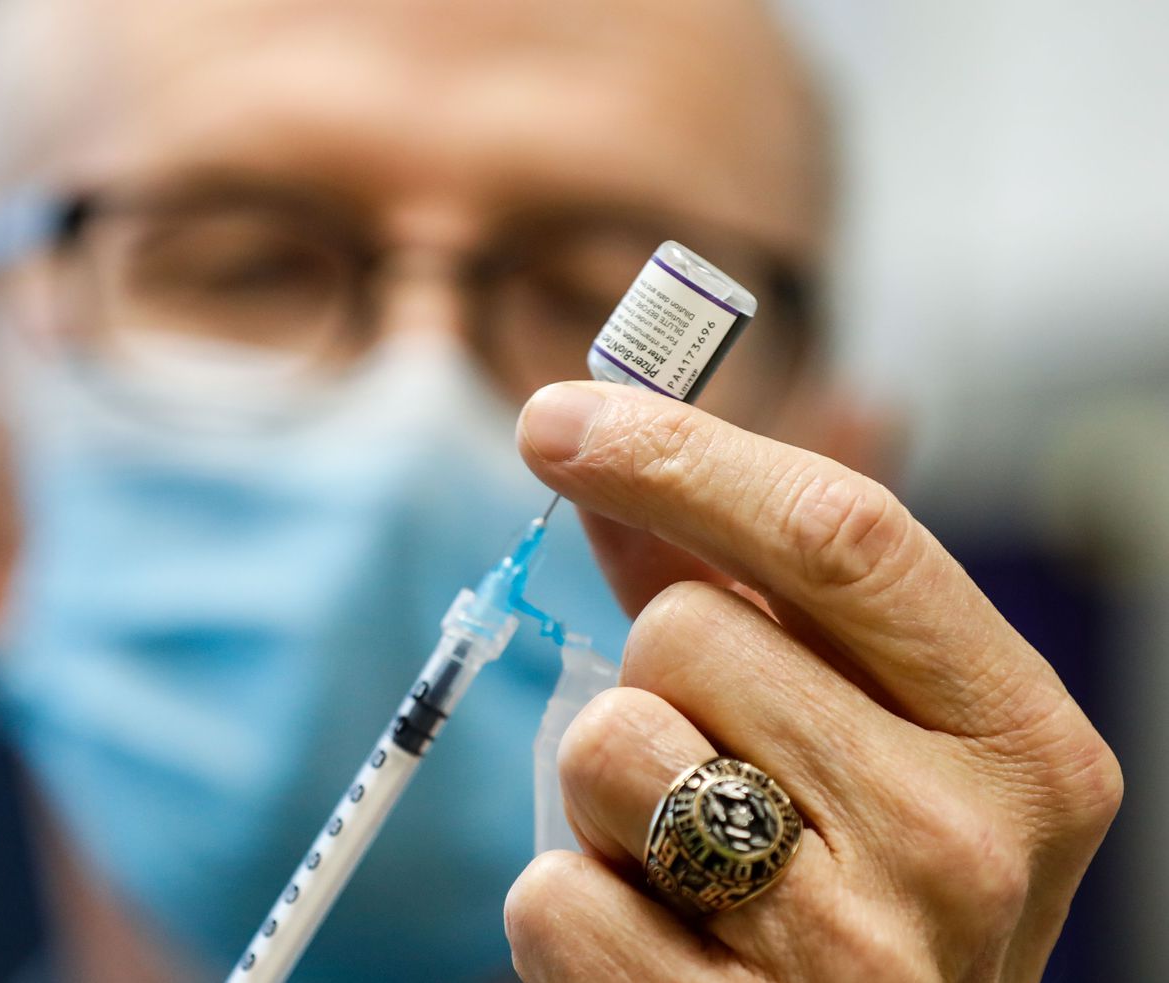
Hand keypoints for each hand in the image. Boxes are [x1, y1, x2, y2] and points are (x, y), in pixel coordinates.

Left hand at [506, 382, 1120, 981]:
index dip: (682, 455)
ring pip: (608, 744)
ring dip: (604, 788)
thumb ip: (744, 589)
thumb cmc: (862, 888)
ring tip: (683, 856)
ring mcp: (851, 956)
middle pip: (688, 632)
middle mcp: (960, 844)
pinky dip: (572, 902)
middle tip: (711, 757)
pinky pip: (553, 894)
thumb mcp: (862, 736)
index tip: (560, 420)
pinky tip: (657, 943)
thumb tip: (605, 446)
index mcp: (1018, 740)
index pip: (843, 535)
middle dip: (654, 674)